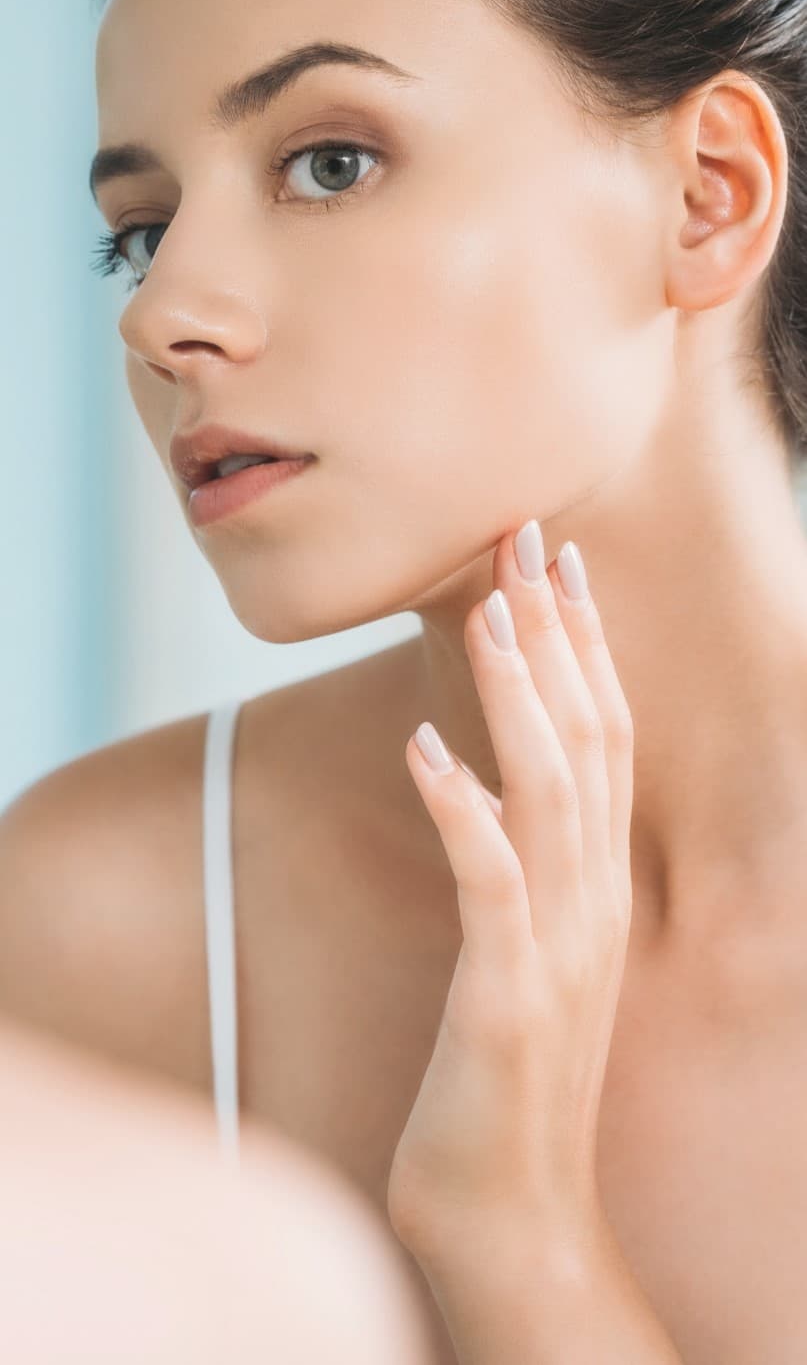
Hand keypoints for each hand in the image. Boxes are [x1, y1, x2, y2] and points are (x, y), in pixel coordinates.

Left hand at [386, 522, 634, 1271]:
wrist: (512, 1210)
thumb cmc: (504, 1077)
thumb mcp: (524, 951)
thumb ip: (521, 867)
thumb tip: (481, 782)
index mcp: (596, 885)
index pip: (603, 741)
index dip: (582, 648)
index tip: (555, 565)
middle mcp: (593, 901)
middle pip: (589, 742)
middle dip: (556, 637)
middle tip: (526, 542)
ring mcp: (558, 948)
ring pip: (552, 794)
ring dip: (520, 698)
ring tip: (486, 614)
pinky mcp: (507, 996)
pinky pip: (492, 885)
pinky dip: (464, 811)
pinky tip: (425, 751)